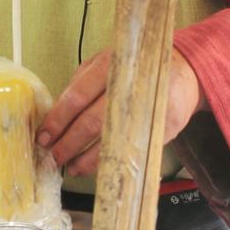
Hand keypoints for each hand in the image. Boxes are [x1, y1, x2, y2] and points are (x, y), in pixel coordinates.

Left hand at [36, 48, 205, 178]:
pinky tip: (100, 167)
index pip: (77, 96)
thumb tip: (56, 113)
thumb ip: (82, 83)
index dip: (58, 119)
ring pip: (112, 139)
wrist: (184, 71)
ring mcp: (148, 108)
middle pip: (92, 121)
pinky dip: (114, 160)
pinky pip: (133, 147)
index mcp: (111, 65)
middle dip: (70, 143)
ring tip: (73, 167)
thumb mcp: (107, 62)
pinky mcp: (163, 126)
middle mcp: (129, 86)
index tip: (44, 136)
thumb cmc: (137, 68)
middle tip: (54, 157)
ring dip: (88, 158)